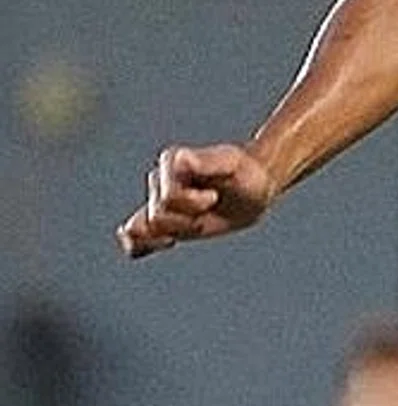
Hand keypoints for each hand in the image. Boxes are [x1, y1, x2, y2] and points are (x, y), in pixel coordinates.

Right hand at [118, 142, 275, 258]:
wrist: (253, 190)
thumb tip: (178, 158)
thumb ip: (204, 161)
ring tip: (200, 221)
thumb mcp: (231, 164)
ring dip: (178, 232)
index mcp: (172, 161)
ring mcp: (159, 202)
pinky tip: (162, 245)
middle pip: (157, 218)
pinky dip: (140, 247)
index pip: (167, 197)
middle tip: (212, 206)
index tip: (213, 196)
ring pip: (145, 231)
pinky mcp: (164, 222)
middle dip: (189, 221)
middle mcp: (160, 180)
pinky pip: (136, 240)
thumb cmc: (244, 173)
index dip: (193, 203)